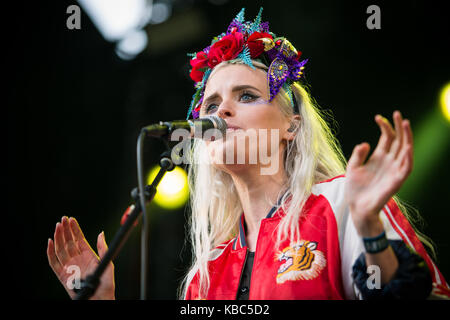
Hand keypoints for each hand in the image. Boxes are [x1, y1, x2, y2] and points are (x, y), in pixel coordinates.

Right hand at [47, 216, 114, 299]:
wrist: (99, 298)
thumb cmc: (105, 283)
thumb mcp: (107, 262)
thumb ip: (102, 248)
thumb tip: (101, 234)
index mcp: (88, 255)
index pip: (79, 238)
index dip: (74, 229)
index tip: (71, 219)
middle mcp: (77, 259)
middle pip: (68, 241)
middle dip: (65, 230)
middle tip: (63, 219)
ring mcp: (69, 266)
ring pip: (60, 249)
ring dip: (58, 237)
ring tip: (57, 226)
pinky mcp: (62, 275)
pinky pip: (53, 262)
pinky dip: (50, 253)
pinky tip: (50, 242)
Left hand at [345, 111, 412, 234]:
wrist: (357, 207)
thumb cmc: (355, 188)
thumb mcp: (352, 167)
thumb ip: (358, 154)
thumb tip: (365, 143)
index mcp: (379, 157)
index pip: (387, 138)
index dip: (385, 127)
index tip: (378, 117)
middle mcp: (389, 161)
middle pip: (398, 141)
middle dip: (399, 127)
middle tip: (397, 113)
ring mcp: (394, 170)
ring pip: (405, 151)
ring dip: (407, 138)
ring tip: (406, 124)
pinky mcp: (397, 181)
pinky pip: (407, 168)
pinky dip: (408, 157)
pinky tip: (406, 147)